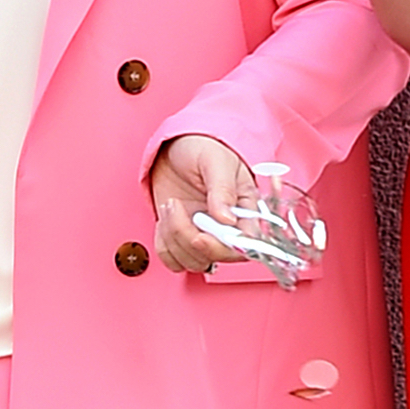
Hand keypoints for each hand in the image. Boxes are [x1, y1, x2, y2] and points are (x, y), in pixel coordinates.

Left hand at [152, 135, 254, 278]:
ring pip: (193, 261)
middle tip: (176, 206)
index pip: (244, 245)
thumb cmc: (203, 147)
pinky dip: (163, 244)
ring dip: (173, 237)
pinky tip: (165, 218)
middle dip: (189, 238)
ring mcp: (205, 236)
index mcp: (246, 211)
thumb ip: (222, 188)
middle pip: (216, 256)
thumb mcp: (215, 160)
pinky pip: (173, 260)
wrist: (176, 147)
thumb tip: (226, 219)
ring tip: (170, 204)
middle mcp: (228, 229)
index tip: (199, 235)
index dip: (221, 247)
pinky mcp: (183, 240)